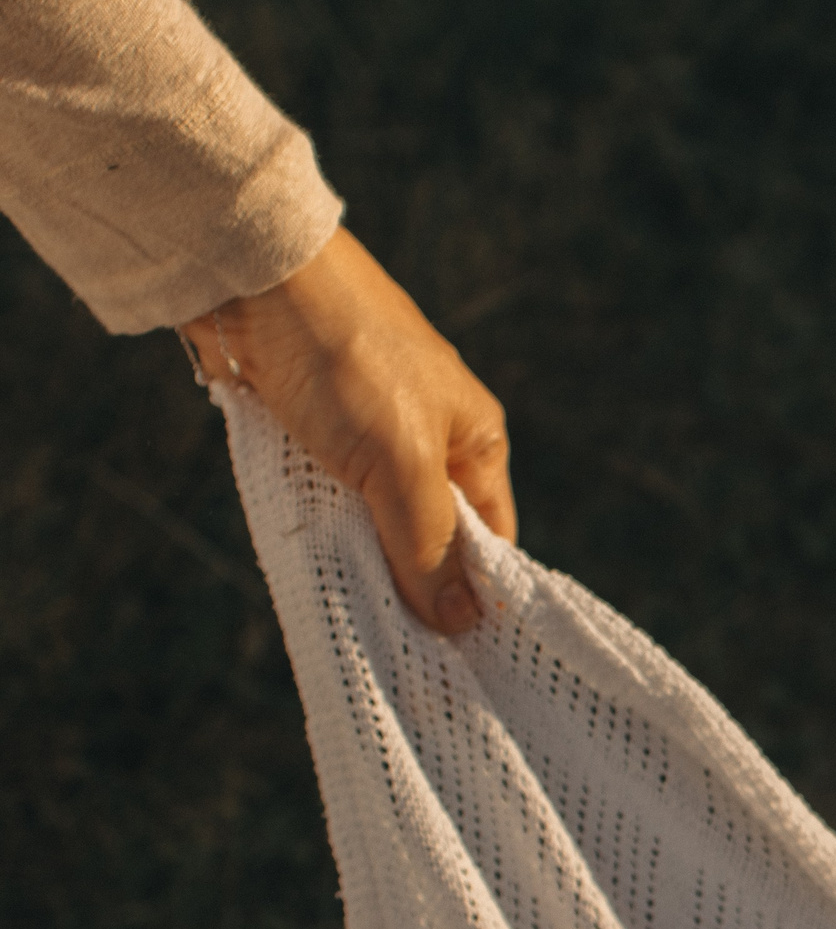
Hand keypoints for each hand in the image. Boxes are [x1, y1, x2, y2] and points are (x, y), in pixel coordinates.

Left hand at [179, 227, 513, 634]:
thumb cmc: (346, 361)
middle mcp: (433, 438)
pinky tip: (312, 554)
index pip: (490, 538)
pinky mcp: (315, 428)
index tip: (453, 650)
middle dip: (415, 582)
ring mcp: (371, 433)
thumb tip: (463, 623)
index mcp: (476, 439)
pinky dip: (323, 525)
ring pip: (377, 518)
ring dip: (363, 555)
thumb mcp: (399, 464)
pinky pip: (330, 496)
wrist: (252, 279)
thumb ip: (427, 544)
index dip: (474, 592)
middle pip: (433, 533)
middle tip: (397, 642)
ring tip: (353, 608)